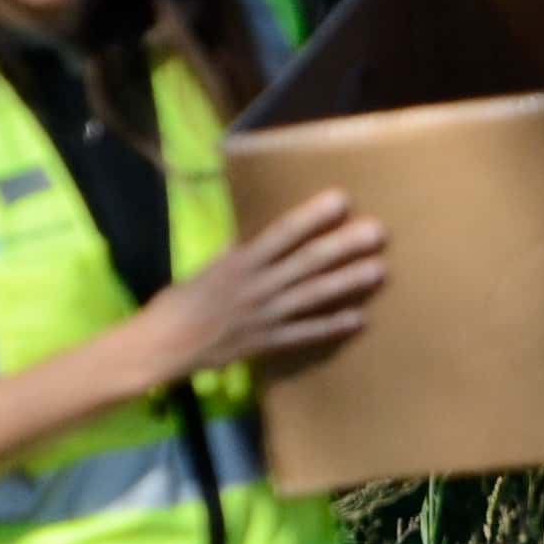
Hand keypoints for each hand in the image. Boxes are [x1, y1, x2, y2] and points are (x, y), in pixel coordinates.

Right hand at [144, 191, 384, 378]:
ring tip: (379, 270)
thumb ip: (238, 253)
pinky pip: (306, 334)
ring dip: (347, 282)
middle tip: (377, 232)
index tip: (341, 199)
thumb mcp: (209, 267)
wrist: (164, 344)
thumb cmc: (182, 301)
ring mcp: (266, 316)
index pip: (282, 233)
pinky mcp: (268, 342)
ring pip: (313, 295)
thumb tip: (261, 236)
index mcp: (240, 262)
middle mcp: (257, 286)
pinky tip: (360, 319)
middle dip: (343, 246)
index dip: (312, 216)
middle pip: (307, 262)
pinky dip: (332, 327)